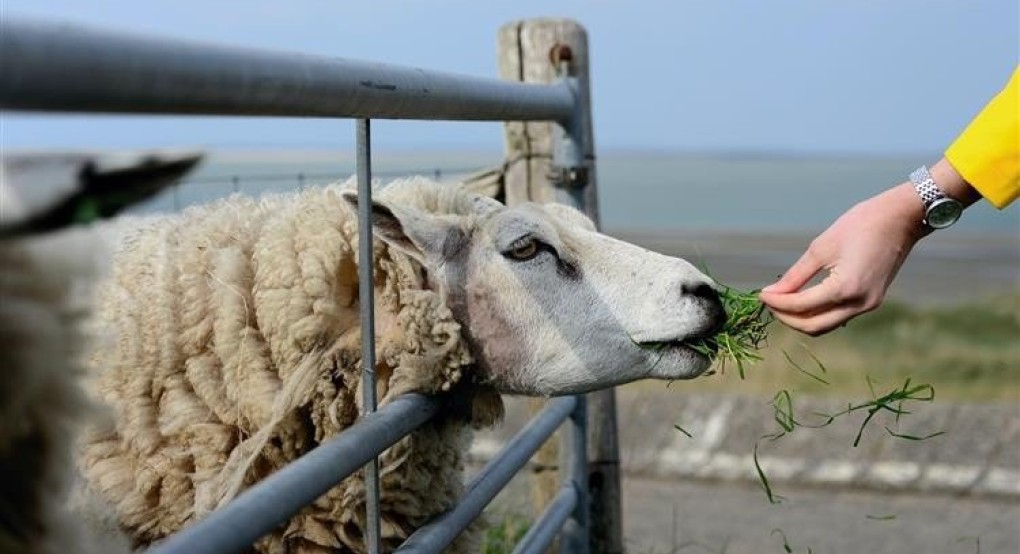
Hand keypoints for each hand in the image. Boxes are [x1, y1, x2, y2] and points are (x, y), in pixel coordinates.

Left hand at [759, 183, 927, 335]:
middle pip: (813, 326)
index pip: (801, 307)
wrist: (901, 218)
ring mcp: (868, 305)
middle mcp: (859, 304)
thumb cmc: (860, 225)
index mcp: (846, 288)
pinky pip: (838, 316)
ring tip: (782, 302)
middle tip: (769, 302)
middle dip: (786, 318)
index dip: (777, 303)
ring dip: (801, 319)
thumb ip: (796, 275)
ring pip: (826, 325)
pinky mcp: (872, 301)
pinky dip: (818, 313)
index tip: (761, 294)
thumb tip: (773, 293)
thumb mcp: (821, 247)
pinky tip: (803, 300)